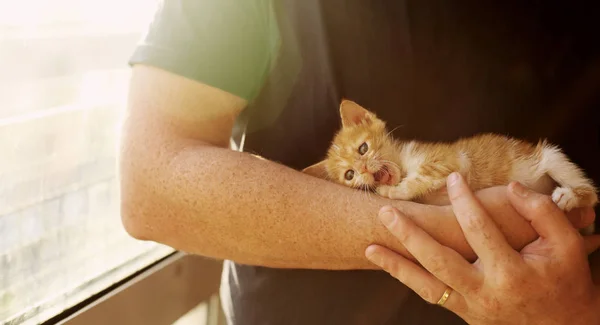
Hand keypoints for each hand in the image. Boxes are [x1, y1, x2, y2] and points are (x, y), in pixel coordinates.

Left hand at [365, 172, 599, 324]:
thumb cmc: (565, 280)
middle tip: (386, 213)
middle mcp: (485, 292)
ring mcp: (471, 306)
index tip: (454, 179)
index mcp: (511, 273)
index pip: (479, 230)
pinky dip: (409, 280)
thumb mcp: (567, 245)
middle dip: (409, 236)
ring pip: (426, 285)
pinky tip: (391, 265)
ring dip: (396, 266)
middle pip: (439, 260)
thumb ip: (542, 213)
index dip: (465, 201)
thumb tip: (511, 187)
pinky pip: (431, 296)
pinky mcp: (464, 313)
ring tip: (370, 247)